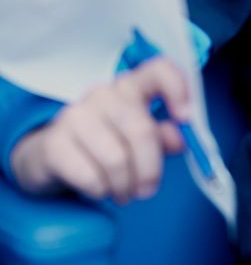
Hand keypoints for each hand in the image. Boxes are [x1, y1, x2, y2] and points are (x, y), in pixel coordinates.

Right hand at [10, 57, 190, 203]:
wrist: (50, 156)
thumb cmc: (106, 143)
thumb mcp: (139, 138)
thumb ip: (163, 135)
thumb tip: (181, 140)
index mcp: (130, 86)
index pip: (159, 70)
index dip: (177, 89)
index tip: (186, 119)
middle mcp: (103, 94)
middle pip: (141, 131)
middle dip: (150, 170)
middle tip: (148, 191)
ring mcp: (74, 115)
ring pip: (116, 159)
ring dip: (125, 186)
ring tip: (124, 194)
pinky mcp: (53, 142)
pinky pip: (90, 176)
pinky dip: (101, 191)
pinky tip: (100, 190)